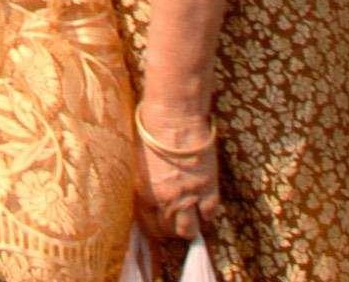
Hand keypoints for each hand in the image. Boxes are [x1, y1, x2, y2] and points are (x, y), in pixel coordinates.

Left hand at [133, 100, 223, 247]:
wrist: (174, 117)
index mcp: (145, 194)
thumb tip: (151, 198)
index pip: (150, 226)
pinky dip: (208, 213)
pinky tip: (204, 205)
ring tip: (191, 216)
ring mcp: (188, 196)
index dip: (157, 227)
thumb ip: (145, 185)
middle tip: (177, 219)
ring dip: (191, 225)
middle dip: (173, 228)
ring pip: (190, 229)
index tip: (161, 222)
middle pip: (170, 230)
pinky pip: (210, 213)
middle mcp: (166, 200)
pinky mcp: (208, 188)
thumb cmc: (151, 132)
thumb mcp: (139, 162)